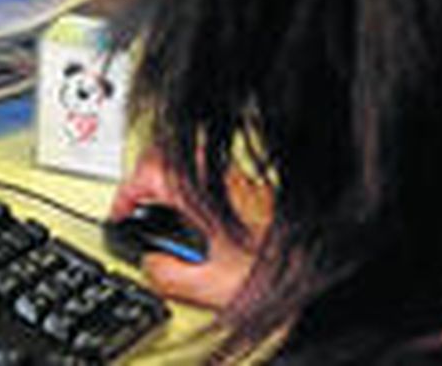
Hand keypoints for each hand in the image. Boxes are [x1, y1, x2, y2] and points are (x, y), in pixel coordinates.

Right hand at [108, 148, 271, 310]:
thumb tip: (151, 265)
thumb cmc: (280, 267)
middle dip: (140, 175)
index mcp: (198, 190)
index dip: (124, 195)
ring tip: (160, 202)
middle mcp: (215, 174)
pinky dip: (191, 182)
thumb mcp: (211, 286)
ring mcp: (234, 177)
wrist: (320, 260)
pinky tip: (197, 210)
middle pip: (163, 154)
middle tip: (135, 202)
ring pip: (187, 156)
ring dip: (167, 174)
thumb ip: (169, 276)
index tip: (120, 213)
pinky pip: (208, 169)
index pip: (144, 175)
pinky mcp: (250, 186)